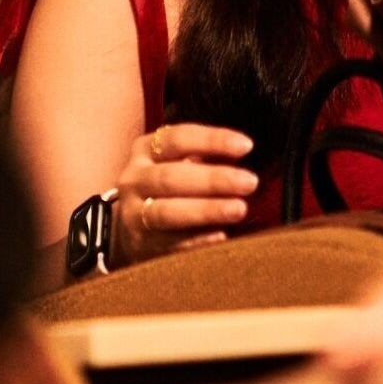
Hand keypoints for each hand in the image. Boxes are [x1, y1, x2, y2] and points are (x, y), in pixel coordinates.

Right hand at [114, 123, 257, 262]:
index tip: (246, 146)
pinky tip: (221, 237)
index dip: (211, 141)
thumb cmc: (168, 185)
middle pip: (171, 177)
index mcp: (145, 150)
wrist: (133, 222)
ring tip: (239, 209)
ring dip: (205, 210)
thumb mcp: (175, 161)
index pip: (176, 139)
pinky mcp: (141, 244)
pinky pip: (170, 244)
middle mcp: (134, 179)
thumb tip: (245, 153)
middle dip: (212, 180)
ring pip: (166, 212)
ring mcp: (133, 213)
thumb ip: (203, 156)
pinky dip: (197, 240)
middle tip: (249, 182)